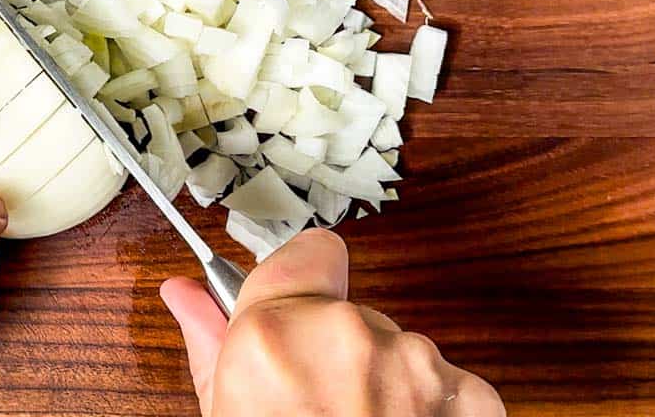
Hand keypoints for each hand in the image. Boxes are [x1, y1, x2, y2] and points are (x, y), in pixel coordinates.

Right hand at [161, 229, 504, 416]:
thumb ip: (210, 345)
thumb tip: (183, 297)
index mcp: (274, 337)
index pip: (305, 253)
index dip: (301, 283)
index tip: (294, 314)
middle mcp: (347, 335)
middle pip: (347, 311)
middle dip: (335, 351)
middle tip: (316, 408)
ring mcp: (416, 364)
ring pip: (396, 347)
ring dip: (382, 382)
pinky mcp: (470, 394)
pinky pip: (444, 380)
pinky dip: (428, 408)